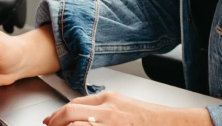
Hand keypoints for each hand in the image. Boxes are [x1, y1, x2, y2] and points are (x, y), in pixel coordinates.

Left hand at [44, 92, 211, 125]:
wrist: (170, 123)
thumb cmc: (149, 117)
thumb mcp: (123, 105)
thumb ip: (102, 107)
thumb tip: (80, 114)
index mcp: (109, 99)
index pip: (75, 103)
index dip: (59, 113)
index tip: (51, 120)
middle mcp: (108, 110)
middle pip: (71, 112)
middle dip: (56, 121)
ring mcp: (111, 124)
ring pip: (77, 125)